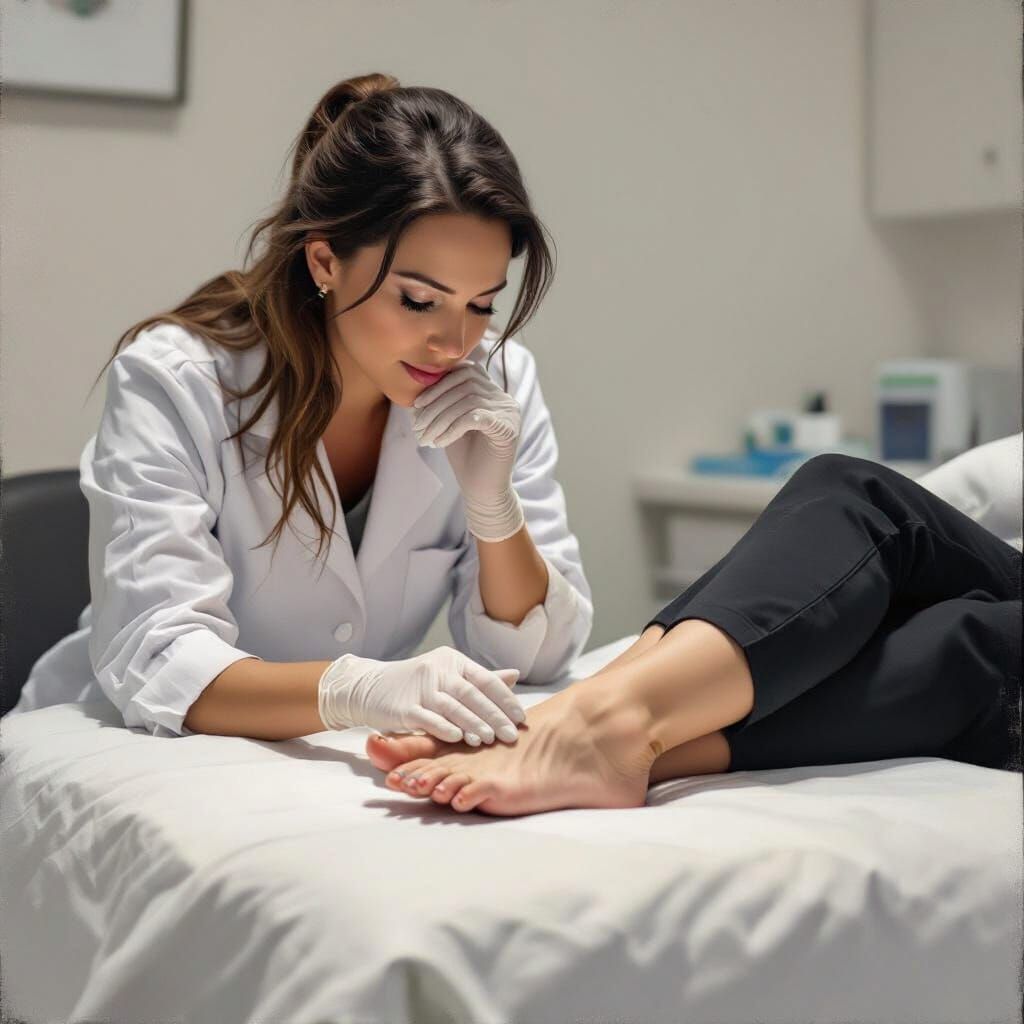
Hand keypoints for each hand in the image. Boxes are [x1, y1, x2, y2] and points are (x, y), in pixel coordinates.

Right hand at [317, 645, 525, 744]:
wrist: (371, 687)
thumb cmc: (416, 683)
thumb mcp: (448, 675)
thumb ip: (480, 678)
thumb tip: (515, 676)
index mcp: (452, 661)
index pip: (485, 679)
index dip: (505, 699)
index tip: (520, 718)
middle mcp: (438, 670)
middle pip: (472, 693)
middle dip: (494, 716)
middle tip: (510, 735)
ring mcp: (419, 687)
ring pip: (452, 706)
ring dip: (473, 725)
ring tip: (489, 740)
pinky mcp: (403, 706)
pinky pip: (428, 718)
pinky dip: (444, 728)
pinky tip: (459, 739)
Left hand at [411, 360, 524, 542]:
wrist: (482, 490)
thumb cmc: (465, 457)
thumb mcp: (449, 423)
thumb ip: (441, 402)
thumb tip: (416, 388)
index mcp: (492, 392)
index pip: (465, 371)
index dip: (438, 384)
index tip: (417, 405)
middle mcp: (504, 399)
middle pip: (466, 384)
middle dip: (435, 404)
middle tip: (417, 425)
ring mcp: (509, 414)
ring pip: (468, 401)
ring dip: (439, 419)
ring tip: (424, 438)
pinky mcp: (508, 430)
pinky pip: (475, 418)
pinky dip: (452, 429)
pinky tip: (439, 443)